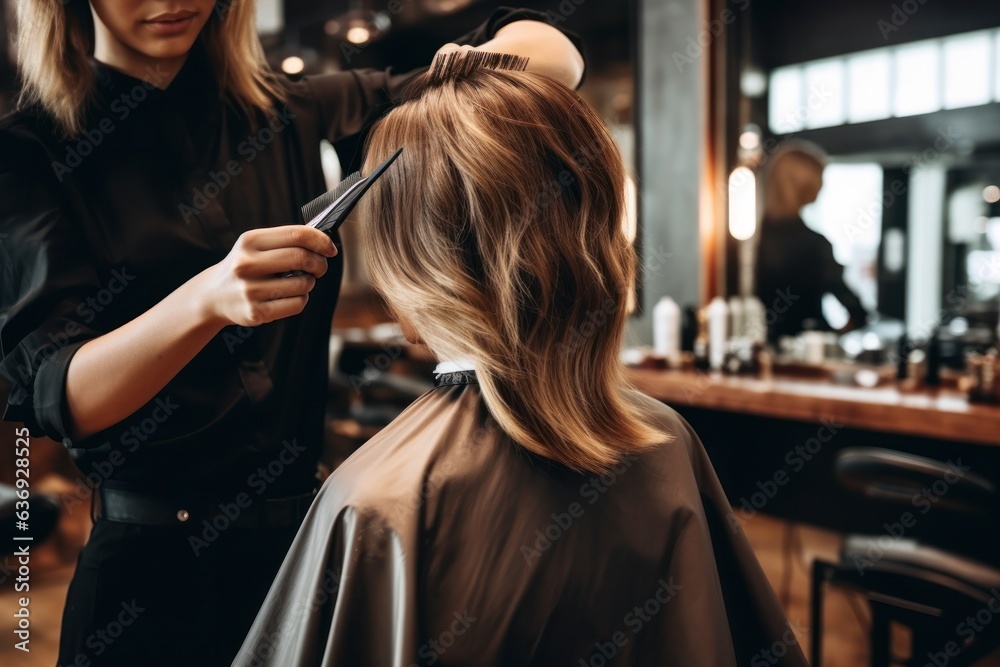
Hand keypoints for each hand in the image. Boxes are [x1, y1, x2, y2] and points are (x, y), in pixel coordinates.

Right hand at [198, 226, 336, 326]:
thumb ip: (285, 241)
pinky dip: (301, 300)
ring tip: (298, 282)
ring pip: (303, 284)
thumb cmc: (245, 267)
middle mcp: (247, 263)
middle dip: (319, 264)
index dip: (321, 240)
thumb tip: (324, 243)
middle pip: (302, 258)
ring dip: (309, 283)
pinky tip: (290, 297)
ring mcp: (250, 290)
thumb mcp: (255, 246)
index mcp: (250, 241)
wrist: (213, 295)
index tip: (331, 249)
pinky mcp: (255, 312)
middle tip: (320, 268)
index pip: (297, 234)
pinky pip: (297, 304)